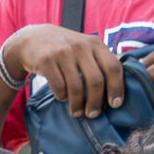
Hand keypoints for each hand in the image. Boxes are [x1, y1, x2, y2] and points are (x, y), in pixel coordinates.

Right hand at [1, 23, 124, 116]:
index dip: (117, 88)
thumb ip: (100, 61)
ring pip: (76, 87)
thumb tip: (121, 85)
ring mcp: (63, 52)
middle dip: (96, 102)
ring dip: (77, 105)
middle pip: (96, 80)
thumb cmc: (65, 49)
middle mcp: (81, 46)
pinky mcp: (46, 60)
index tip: (115, 104)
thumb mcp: (85, 48)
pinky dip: (62, 97)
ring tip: (76, 112)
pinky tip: (62, 97)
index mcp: (95, 44)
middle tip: (93, 114)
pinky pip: (58, 87)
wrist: (32, 39)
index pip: (113, 67)